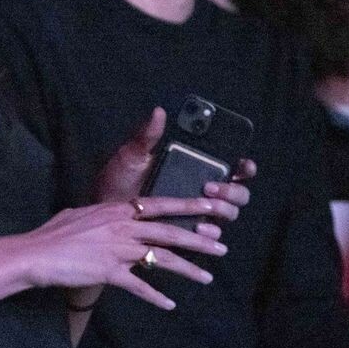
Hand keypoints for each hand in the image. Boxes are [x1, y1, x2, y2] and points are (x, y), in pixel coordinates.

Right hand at [20, 198, 227, 308]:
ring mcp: (117, 250)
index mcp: (116, 210)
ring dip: (187, 269)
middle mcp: (122, 227)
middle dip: (199, 240)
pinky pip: (139, 286)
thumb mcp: (80, 214)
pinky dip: (155, 297)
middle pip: (169, 232)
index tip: (211, 208)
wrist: (36, 253)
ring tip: (207, 277)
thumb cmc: (53, 233)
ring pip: (161, 258)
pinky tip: (169, 304)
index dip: (187, 207)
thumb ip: (102, 215)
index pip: (159, 205)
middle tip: (222, 247)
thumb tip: (111, 214)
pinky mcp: (110, 272)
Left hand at [94, 108, 254, 230]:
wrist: (104, 209)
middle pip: (238, 191)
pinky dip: (210, 232)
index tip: (243, 164)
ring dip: (224, 210)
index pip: (231, 166)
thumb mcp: (132, 155)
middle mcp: (202, 190)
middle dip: (232, 190)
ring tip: (206, 207)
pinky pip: (210, 235)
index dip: (244, 166)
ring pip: (229, 213)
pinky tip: (199, 228)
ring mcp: (197, 212)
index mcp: (195, 167)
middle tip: (211, 187)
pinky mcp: (188, 233)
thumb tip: (159, 112)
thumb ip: (147, 136)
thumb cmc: (119, 178)